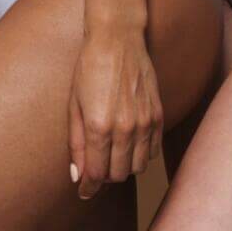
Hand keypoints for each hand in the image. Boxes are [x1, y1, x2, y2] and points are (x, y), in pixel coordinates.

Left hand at [67, 25, 163, 199]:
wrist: (117, 39)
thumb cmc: (89, 67)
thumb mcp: (73, 104)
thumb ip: (76, 142)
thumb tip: (78, 174)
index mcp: (98, 126)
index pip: (96, 173)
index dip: (88, 186)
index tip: (84, 191)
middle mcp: (124, 128)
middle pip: (118, 175)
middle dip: (105, 177)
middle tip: (96, 168)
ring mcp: (145, 123)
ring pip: (138, 167)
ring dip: (124, 167)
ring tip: (111, 154)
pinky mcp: (158, 116)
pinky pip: (153, 151)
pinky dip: (140, 155)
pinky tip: (128, 144)